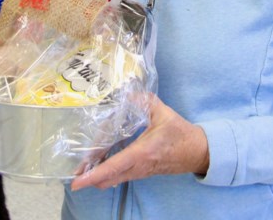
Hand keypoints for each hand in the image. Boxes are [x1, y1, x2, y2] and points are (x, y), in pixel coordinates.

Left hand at [70, 95, 209, 190]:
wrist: (198, 152)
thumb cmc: (180, 133)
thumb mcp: (162, 112)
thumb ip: (143, 100)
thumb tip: (126, 92)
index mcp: (141, 153)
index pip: (113, 167)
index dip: (93, 175)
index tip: (76, 181)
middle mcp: (138, 167)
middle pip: (107, 178)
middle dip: (89, 177)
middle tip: (74, 172)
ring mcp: (140, 173)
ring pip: (113, 180)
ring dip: (97, 176)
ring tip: (83, 168)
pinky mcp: (142, 173)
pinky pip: (120, 177)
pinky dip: (107, 174)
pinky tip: (100, 165)